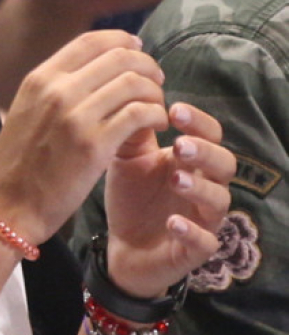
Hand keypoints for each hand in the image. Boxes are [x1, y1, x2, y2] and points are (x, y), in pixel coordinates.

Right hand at [0, 30, 167, 243]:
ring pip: (135, 83)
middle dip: (147, 66)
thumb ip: (54, 89)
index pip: (92, 41)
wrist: (6, 207)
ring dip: (155, 93)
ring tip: (157, 110)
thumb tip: (93, 69)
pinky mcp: (94, 146)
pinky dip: (156, 116)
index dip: (123, 41)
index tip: (139, 51)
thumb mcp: (26, 112)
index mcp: (39, 79)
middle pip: (120, 57)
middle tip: (156, 83)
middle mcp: (57, 91)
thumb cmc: (18, 166)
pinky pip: (140, 114)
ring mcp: (75, 117)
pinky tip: (156, 128)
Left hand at [104, 103, 234, 297]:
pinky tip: (172, 222)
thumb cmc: (131, 196)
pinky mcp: (194, 250)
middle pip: (224, 164)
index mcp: (191, 161)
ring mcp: (203, 219)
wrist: (121, 245)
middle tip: (180, 144)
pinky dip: (191, 231)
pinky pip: (204, 242)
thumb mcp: (127, 160)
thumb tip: (134, 95)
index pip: (210, 134)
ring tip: (176, 178)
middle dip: (205, 152)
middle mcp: (205, 186)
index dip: (198, 121)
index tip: (174, 110)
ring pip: (219, 201)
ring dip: (200, 188)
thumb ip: (133, 132)